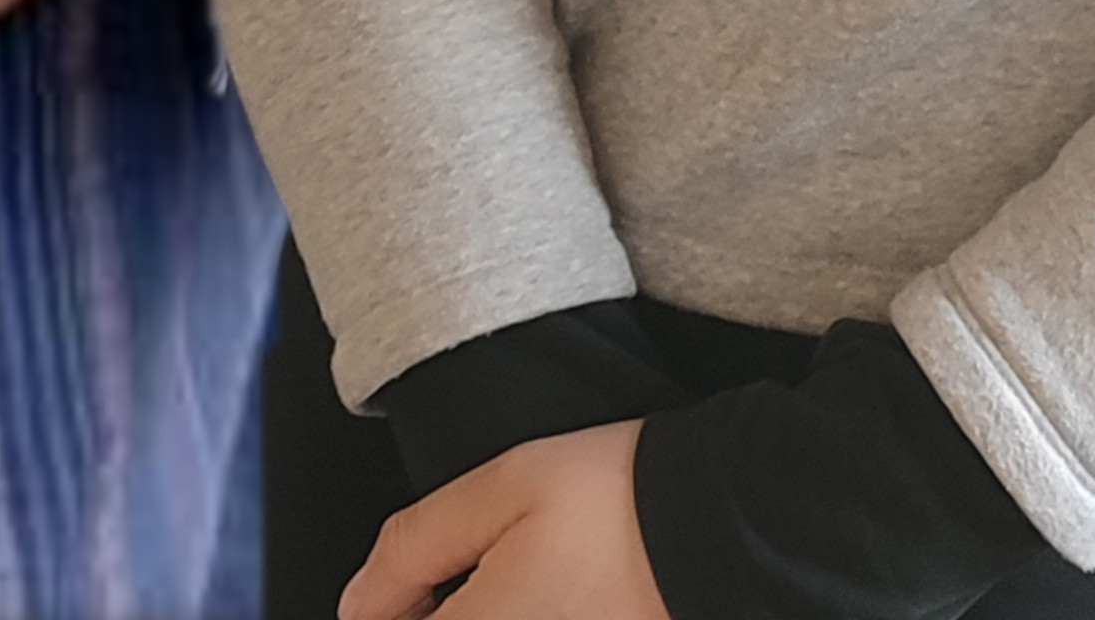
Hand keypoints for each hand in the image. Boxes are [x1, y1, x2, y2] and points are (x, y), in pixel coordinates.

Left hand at [348, 422, 669, 619]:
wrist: (735, 522)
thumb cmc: (626, 498)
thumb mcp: (502, 486)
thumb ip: (414, 548)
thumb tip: (359, 604)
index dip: (390, 613)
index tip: (402, 593)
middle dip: (440, 612)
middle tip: (446, 588)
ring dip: (484, 613)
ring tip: (516, 583)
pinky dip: (533, 617)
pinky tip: (559, 597)